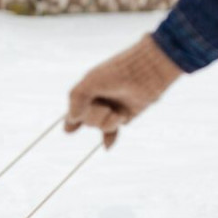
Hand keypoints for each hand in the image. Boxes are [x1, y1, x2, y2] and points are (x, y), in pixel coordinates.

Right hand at [65, 34, 182, 147]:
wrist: (146, 71)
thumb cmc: (117, 72)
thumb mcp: (91, 82)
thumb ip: (77, 99)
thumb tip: (71, 121)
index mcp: (85, 92)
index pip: (72, 113)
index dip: (72, 120)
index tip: (75, 122)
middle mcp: (97, 102)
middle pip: (87, 122)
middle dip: (95, 117)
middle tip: (105, 107)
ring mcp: (110, 109)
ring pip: (101, 126)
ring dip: (108, 122)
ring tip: (118, 113)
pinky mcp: (125, 115)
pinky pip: (112, 131)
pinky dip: (109, 139)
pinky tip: (107, 146)